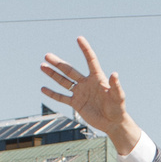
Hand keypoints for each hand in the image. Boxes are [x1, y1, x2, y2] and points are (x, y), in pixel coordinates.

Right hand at [37, 37, 142, 156]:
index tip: (79, 38)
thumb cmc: (118, 108)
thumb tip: (114, 74)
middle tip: (47, 55)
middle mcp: (86, 83)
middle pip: (70, 70)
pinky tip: (43, 88)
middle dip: (58, 63)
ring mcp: (80, 93)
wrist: (113, 123)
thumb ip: (115, 86)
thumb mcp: (118, 96)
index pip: (90, 60)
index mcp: (97, 78)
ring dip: (53, 74)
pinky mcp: (76, 104)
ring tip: (42, 66)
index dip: (85, 49)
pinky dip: (52, 94)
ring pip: (64, 81)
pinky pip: (62, 97)